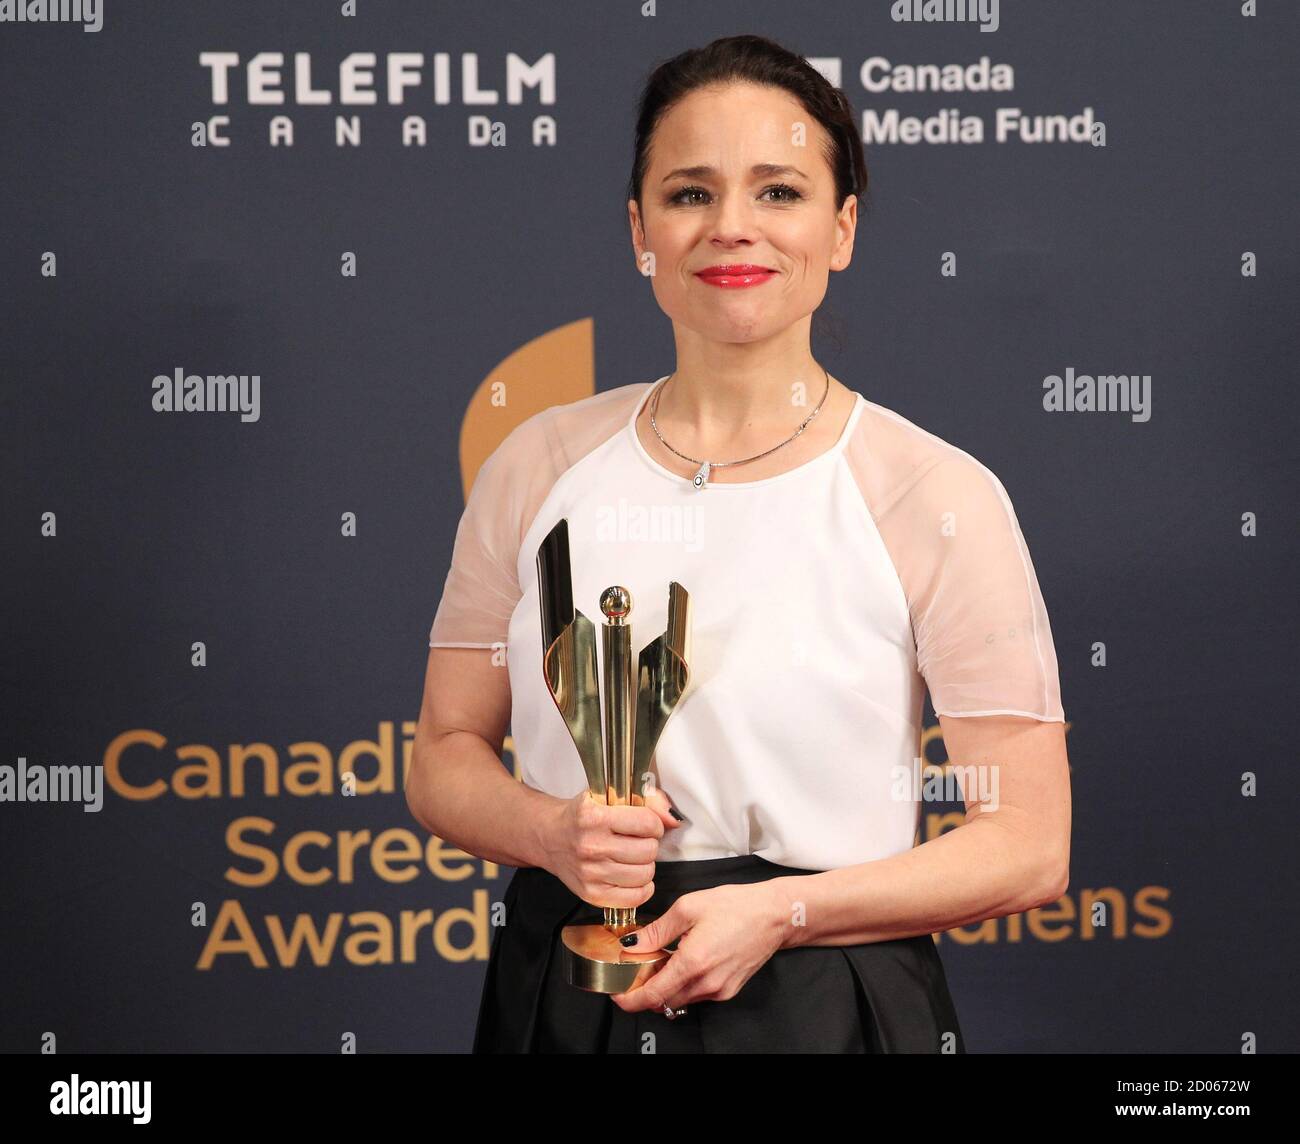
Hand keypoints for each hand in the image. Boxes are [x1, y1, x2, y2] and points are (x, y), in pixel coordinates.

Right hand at [540, 786, 683, 909]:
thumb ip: (647, 800)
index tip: (646, 825)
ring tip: (634, 858)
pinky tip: (633, 877)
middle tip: (639, 841)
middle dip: (649, 844)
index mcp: (594, 816)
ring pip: (644, 874)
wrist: (550, 837)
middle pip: (648, 851)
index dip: (653, 824)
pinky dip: (641, 888)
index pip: (647, 823)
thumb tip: (673, 819)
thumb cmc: (583, 816)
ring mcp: (590, 873)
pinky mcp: (591, 894)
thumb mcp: (608, 796)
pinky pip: (634, 898)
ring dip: (646, 865)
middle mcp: (590, 845)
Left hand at [610, 881, 786, 1012]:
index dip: (630, 1000)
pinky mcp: (728, 990)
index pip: (653, 996)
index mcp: (693, 963)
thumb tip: (632, 945)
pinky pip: (697, 994)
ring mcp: (719, 990)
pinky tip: (684, 961)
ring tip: (662, 960)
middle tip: (637, 969)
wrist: (775, 915)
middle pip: (664, 1001)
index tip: (617, 994)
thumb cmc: (736, 906)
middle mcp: (707, 983)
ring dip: (665, 987)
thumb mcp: (689, 907)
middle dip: (645, 991)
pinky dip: (684, 984)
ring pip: (681, 999)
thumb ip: (657, 930)